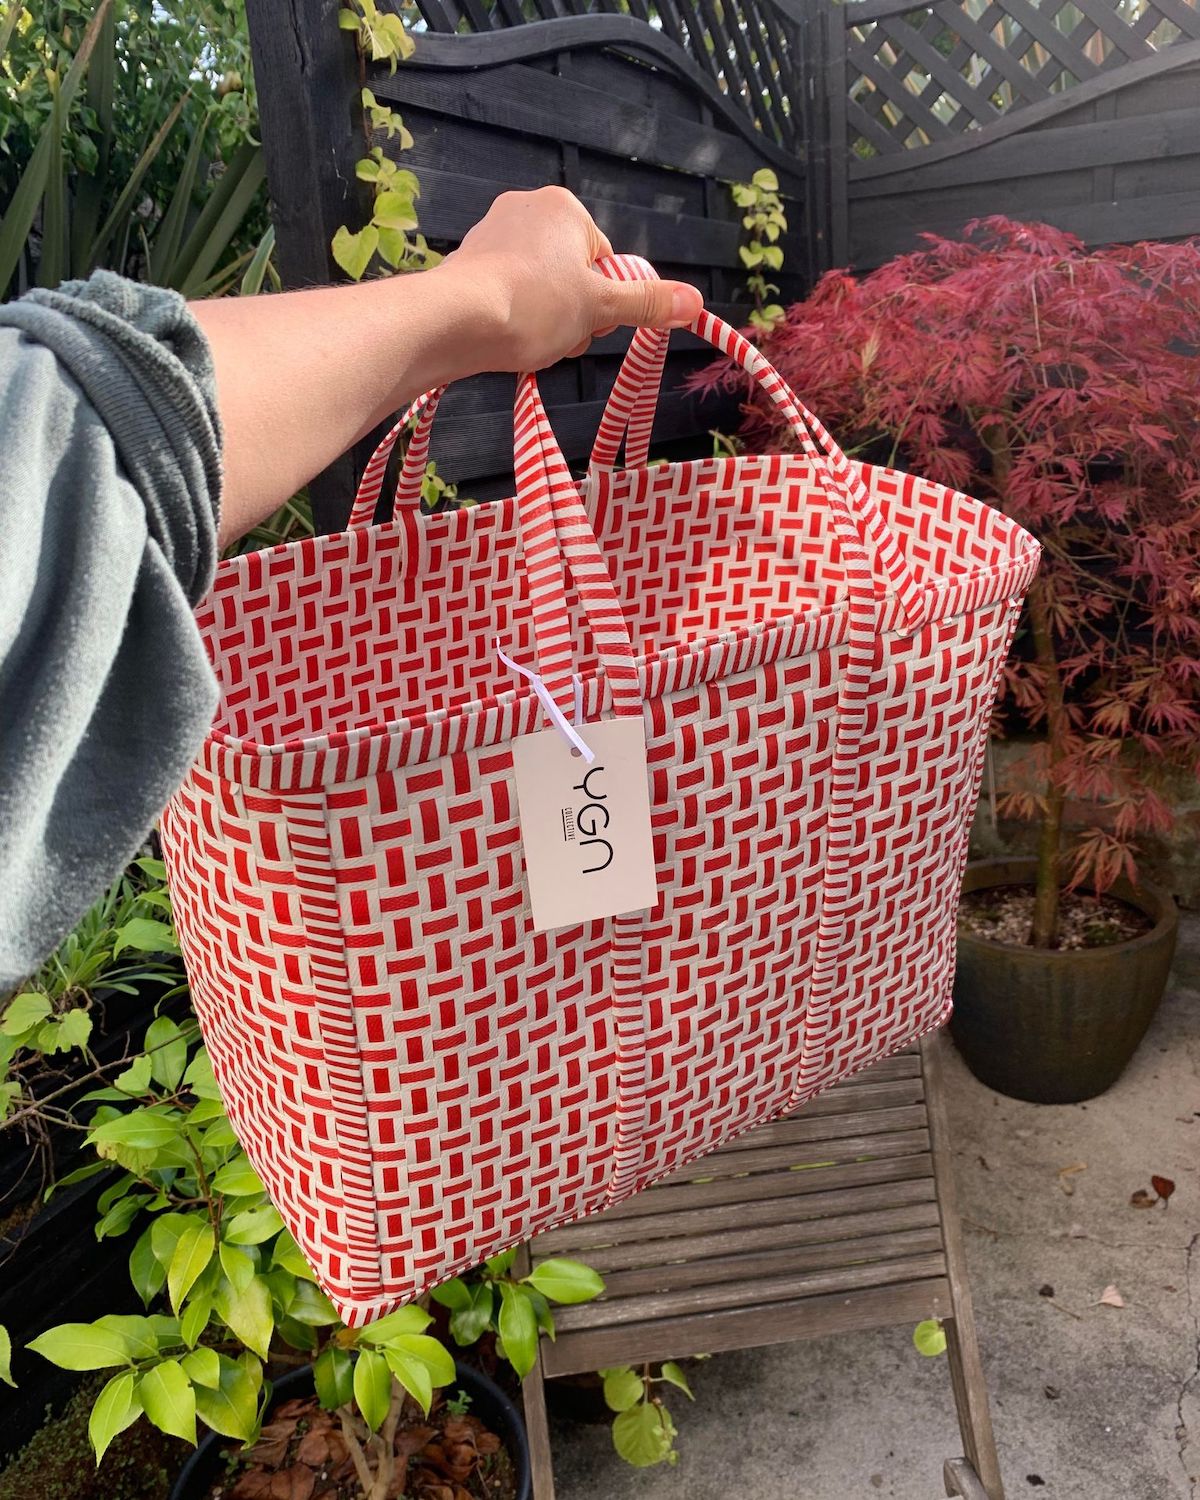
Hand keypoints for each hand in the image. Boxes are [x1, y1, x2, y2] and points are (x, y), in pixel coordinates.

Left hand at [436, 186, 703, 371]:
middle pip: (572, 274)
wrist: (454, 321)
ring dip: (544, 320)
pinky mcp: (467, 261)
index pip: (603, 260)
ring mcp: (492, 232)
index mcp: (563, 207)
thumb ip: (646, 303)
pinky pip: (507, 292)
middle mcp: (526, 207)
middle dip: (572, 312)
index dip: (602, 300)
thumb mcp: (600, 308)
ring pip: (540, 287)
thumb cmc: (533, 306)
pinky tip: (504, 336)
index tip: (586, 322)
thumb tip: (696, 302)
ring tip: (529, 337)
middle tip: (558, 334)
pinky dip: (512, 317)